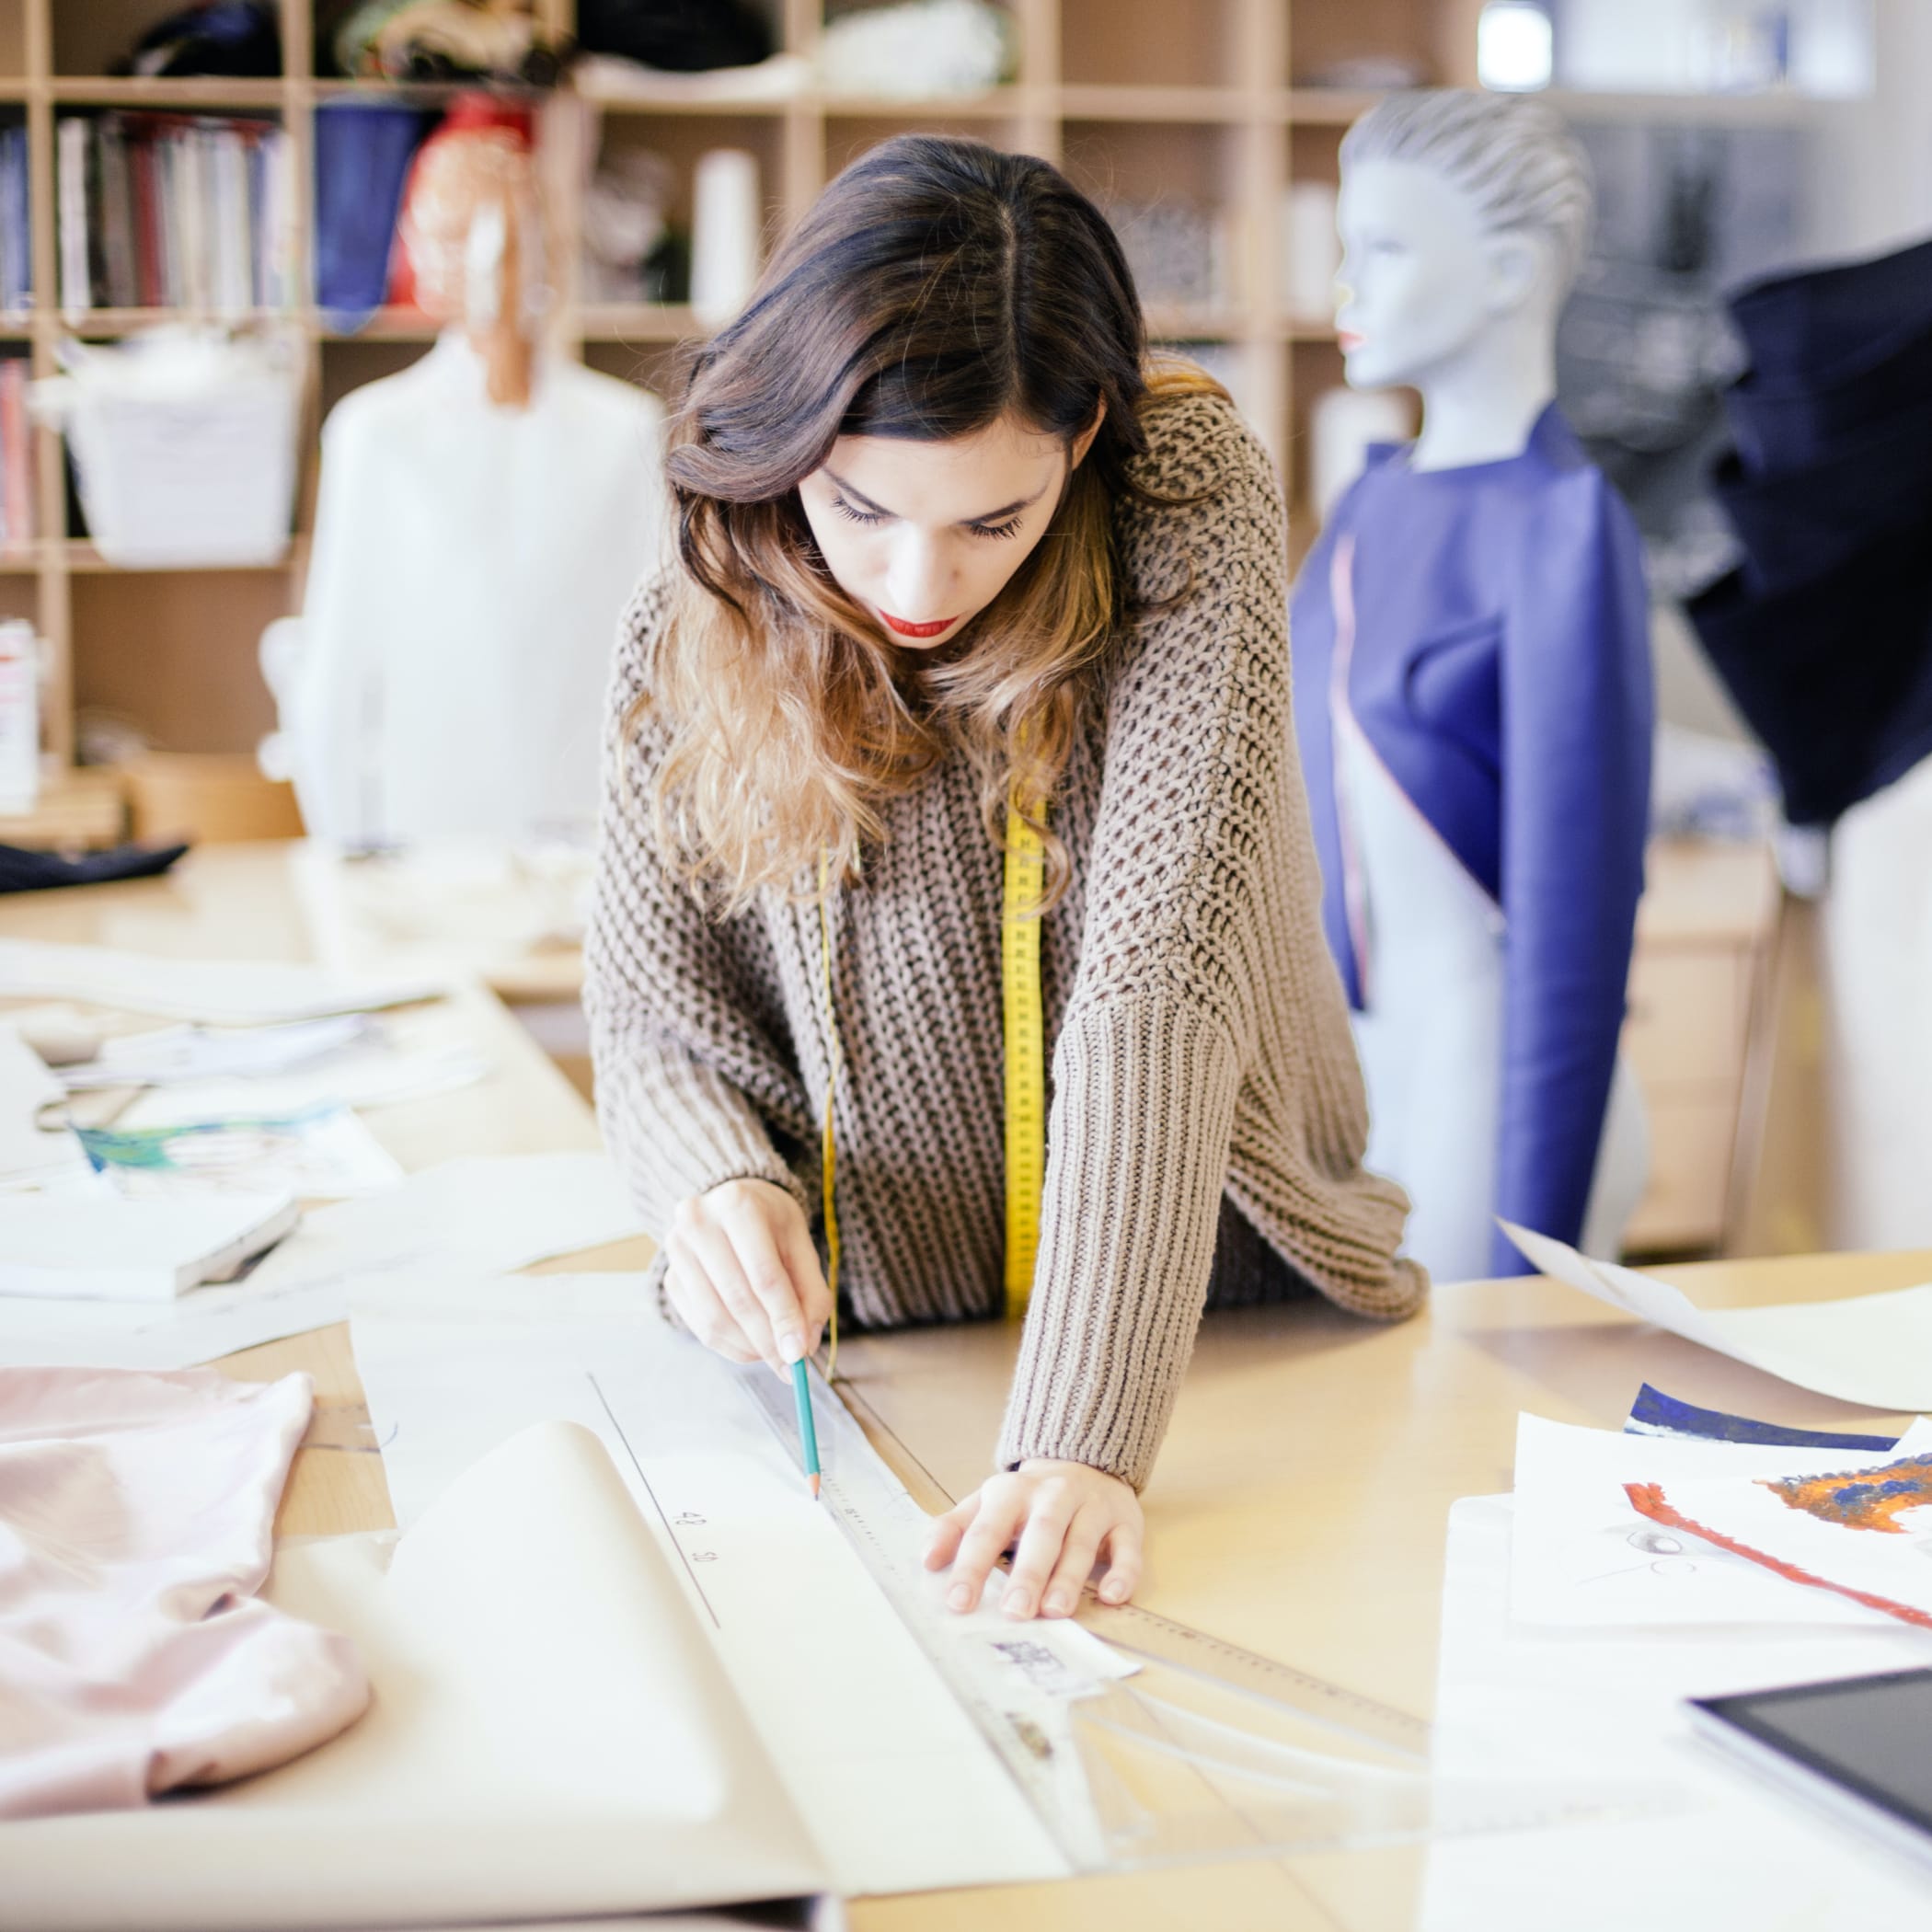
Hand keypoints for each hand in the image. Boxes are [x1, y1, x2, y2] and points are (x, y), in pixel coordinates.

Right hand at [663, 1178, 831, 1376]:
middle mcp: (698, 1222)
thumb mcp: (801, 1246)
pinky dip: (730, 1345)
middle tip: (790, 1365)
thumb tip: (803, 1348)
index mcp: (738, 1205)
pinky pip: (699, 1326)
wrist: (730, 1204)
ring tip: (774, 1353)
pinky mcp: (669, 1276)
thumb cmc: (772, 1225)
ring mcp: (677, 1250)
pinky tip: (752, 1344)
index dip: (784, 1319)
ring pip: (715, 1318)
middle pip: (737, 1299)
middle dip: (768, 1340)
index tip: (800, 1354)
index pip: (764, 1275)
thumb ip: (811, 1295)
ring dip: (749, 1347)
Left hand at [923, 1459, 1143, 1620]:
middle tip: (1014, 1612)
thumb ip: (954, 1528)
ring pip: (1081, 1541)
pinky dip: (1123, 1572)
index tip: (958, 1602)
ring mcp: (1092, 1507)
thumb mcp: (985, 1503)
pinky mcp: (1125, 1521)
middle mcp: (1053, 1496)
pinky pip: (1128, 1547)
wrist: (1085, 1460)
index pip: (988, 1530)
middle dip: (1027, 1573)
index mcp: (1011, 1492)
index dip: (972, 1566)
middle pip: (1041, 1534)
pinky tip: (1112, 1596)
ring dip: (1069, 1577)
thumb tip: (927, 1561)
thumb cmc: (1028, 1498)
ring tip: (1055, 1611)